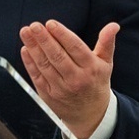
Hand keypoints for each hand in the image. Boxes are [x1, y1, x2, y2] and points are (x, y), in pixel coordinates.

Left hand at [20, 20, 118, 138]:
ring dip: (34, 47)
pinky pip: (37, 76)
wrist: (90, 115)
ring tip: (26, 32)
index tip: (51, 23)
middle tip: (34, 25)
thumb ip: (106, 43)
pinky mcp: (48, 95)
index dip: (62, 35)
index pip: (75, 48)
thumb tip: (113, 26)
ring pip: (45, 65)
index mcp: (91, 69)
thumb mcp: (105, 63)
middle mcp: (76, 79)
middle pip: (57, 56)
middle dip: (44, 39)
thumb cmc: (96, 83)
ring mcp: (60, 88)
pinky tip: (25, 49)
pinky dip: (29, 62)